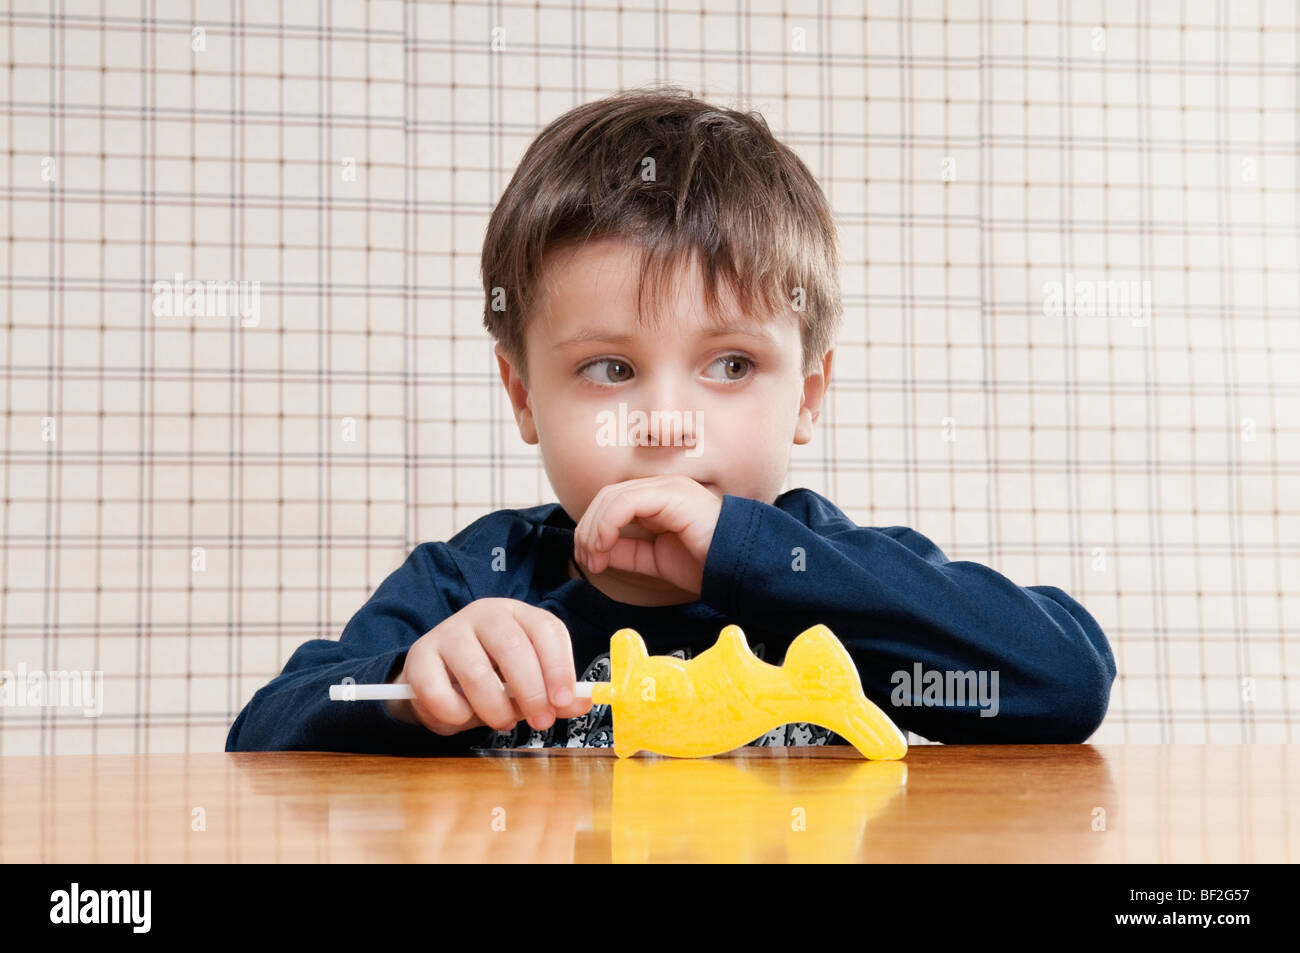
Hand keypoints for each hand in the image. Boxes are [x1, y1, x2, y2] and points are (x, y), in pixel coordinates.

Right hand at [386, 598, 592, 735]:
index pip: (546, 629)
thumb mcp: (529, 682)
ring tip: (502, 722)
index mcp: (518, 614)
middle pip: (513, 647)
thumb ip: (556, 694)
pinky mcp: (420, 656)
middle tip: (541, 721)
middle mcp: (484, 615)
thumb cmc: (493, 677)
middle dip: (532, 691)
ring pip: (477, 672)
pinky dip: (456, 713)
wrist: (439, 678)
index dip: (559, 667)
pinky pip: (438, 690)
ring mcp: (449, 632)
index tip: (564, 701)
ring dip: (495, 708)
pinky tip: (464, 717)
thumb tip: (583, 702)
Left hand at [573, 474, 722, 597]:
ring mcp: (667, 488)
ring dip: (594, 529)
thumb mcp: (655, 559)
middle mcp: (661, 489)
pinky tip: (604, 545)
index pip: (611, 503)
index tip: (588, 562)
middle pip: (606, 497)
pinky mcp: (672, 494)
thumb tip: (596, 551)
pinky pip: (627, 502)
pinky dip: (608, 523)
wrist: (739, 568)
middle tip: (587, 561)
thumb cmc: (706, 563)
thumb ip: (629, 552)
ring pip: (612, 497)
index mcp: (658, 500)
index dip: (592, 530)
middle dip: (588, 530)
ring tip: (594, 558)